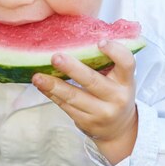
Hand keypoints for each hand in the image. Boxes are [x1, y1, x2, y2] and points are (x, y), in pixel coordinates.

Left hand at [32, 40, 137, 164]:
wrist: (119, 129)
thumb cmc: (115, 93)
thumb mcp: (119, 78)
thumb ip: (106, 62)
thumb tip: (79, 37)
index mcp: (126, 81)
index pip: (126, 63)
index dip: (115, 52)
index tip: (100, 42)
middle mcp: (116, 97)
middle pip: (92, 81)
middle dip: (72, 69)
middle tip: (55, 57)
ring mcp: (101, 112)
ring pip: (74, 97)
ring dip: (53, 85)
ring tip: (38, 76)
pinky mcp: (86, 122)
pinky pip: (65, 106)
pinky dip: (52, 94)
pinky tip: (42, 85)